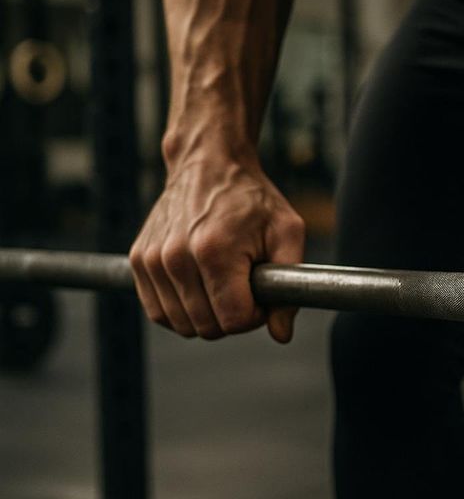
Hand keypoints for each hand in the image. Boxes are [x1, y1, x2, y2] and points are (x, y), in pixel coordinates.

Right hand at [129, 153, 304, 342]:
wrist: (208, 163)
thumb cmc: (252, 198)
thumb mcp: (287, 233)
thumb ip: (290, 286)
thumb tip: (281, 335)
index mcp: (215, 252)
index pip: (235, 320)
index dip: (256, 315)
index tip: (261, 292)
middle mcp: (176, 258)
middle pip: (208, 327)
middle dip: (232, 316)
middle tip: (244, 287)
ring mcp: (152, 260)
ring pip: (183, 325)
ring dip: (206, 315)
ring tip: (222, 283)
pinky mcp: (137, 261)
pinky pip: (159, 313)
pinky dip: (181, 310)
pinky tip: (200, 287)